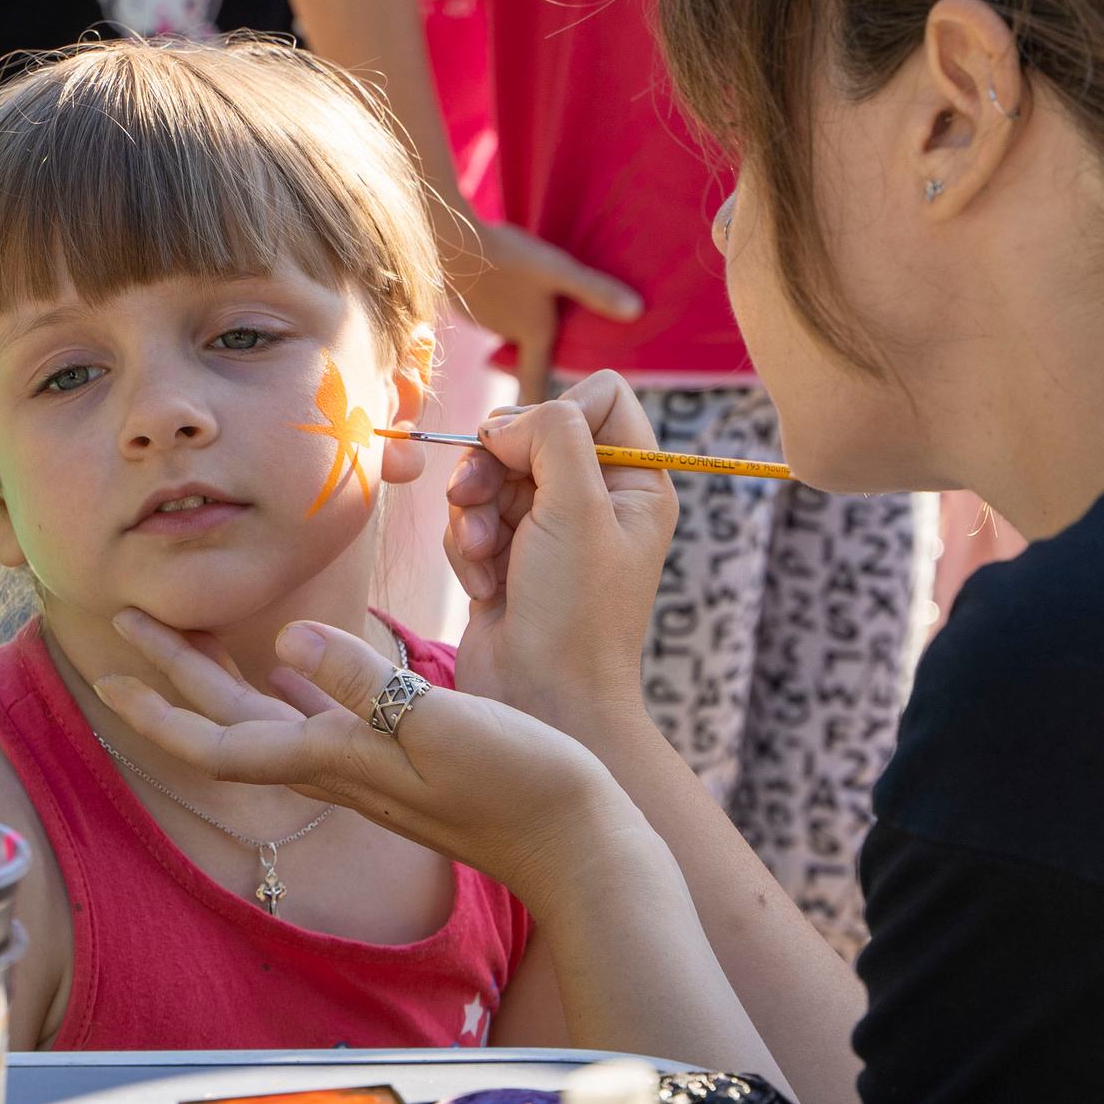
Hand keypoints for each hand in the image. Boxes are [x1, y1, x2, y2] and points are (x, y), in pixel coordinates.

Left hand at [94, 608, 639, 905]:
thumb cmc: (520, 784)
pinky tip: (291, 661)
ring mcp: (370, 765)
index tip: (110, 672)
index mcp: (338, 758)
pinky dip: (294, 683)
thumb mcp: (441, 724)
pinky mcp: (404, 756)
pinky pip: (324, 714)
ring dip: (222, 677)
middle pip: (233, 721)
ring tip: (185, 636)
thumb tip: (287, 636)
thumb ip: (364, 683)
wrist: (580, 842)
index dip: (161, 711)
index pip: (224, 742)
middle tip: (125, 622)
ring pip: (272, 716)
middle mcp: (340, 766)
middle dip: (174, 674)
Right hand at [443, 373, 674, 732]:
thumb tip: (507, 422)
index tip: (533, 453)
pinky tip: (482, 587)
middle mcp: (596, 501)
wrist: (542, 707)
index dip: (557, 412)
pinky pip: (471, 518)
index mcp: (636, 483)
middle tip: (482, 500)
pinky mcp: (506, 560)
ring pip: (490, 473)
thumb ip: (553, 435)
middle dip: (496, 464)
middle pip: (530, 432)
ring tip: (483, 553)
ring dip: (474, 510)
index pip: (600, 396)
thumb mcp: (578, 507)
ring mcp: (549, 531)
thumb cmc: (575, 614)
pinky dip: (467, 547)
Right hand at [450, 220, 642, 404]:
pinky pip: (490, 312)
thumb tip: (637, 309)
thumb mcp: (559, 270)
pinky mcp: (469, 303)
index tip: (539, 435)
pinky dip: (498, 305)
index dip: (541, 406)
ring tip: (525, 301)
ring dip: (517, 325)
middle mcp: (509, 334)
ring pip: (508, 332)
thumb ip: (595, 291)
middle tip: (544, 353)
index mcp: (534, 334)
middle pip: (524, 356)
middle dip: (533, 360)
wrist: (450, 243)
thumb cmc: (508, 258)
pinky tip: (501, 280)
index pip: (538, 383)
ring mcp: (485, 320)